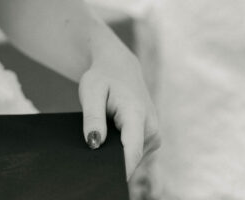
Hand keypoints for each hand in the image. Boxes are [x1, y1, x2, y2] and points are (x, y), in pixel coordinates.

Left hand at [78, 26, 160, 179]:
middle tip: (95, 144)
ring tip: (104, 131)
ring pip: (132, 158)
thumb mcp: (90, 90)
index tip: (106, 179)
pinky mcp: (152, 140)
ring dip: (116, 152)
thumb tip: (94, 144)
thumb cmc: (103, 77)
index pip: (132, 151)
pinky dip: (121, 149)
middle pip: (130, 158)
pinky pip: (133, 153)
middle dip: (111, 159)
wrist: (120, 67)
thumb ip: (92, 117)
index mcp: (137, 114)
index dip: (120, 169)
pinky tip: (111, 133)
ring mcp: (154, 135)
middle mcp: (151, 127)